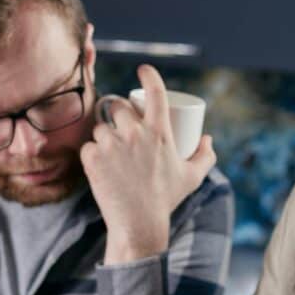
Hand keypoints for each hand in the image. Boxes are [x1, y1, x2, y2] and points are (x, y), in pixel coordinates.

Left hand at [81, 64, 216, 263]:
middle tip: (121, 129)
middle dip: (119, 114)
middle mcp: (135, 134)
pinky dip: (92, 154)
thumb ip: (205, 156)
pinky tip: (98, 164)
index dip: (149, 75)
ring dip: (104, 135)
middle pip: (119, 107)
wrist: (139, 224)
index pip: (155, 92)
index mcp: (160, 132)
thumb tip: (206, 138)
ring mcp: (112, 145)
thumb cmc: (166, 200)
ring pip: (101, 127)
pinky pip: (88, 146)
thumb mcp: (192, 177)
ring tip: (111, 152)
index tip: (143, 70)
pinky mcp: (93, 159)